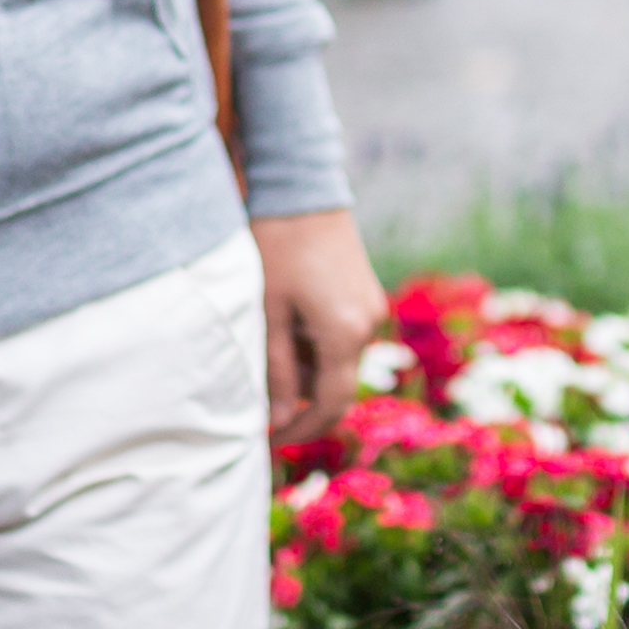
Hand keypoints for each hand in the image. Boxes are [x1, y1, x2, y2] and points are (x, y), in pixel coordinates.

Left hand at [252, 206, 382, 448]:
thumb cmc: (274, 248)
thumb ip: (274, 370)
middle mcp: (368, 324)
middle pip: (335, 385)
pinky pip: (342, 337)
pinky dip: (314, 345)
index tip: (268, 440)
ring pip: (337, 362)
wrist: (300, 189)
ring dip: (303, 368)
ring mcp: (371, 307)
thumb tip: (275, 418)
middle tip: (257, 399)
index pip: (329, 404)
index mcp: (344, 333)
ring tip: (265, 343)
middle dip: (298, 399)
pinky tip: (284, 322)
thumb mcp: (266, 313)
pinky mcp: (366, 294)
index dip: (300, 428)